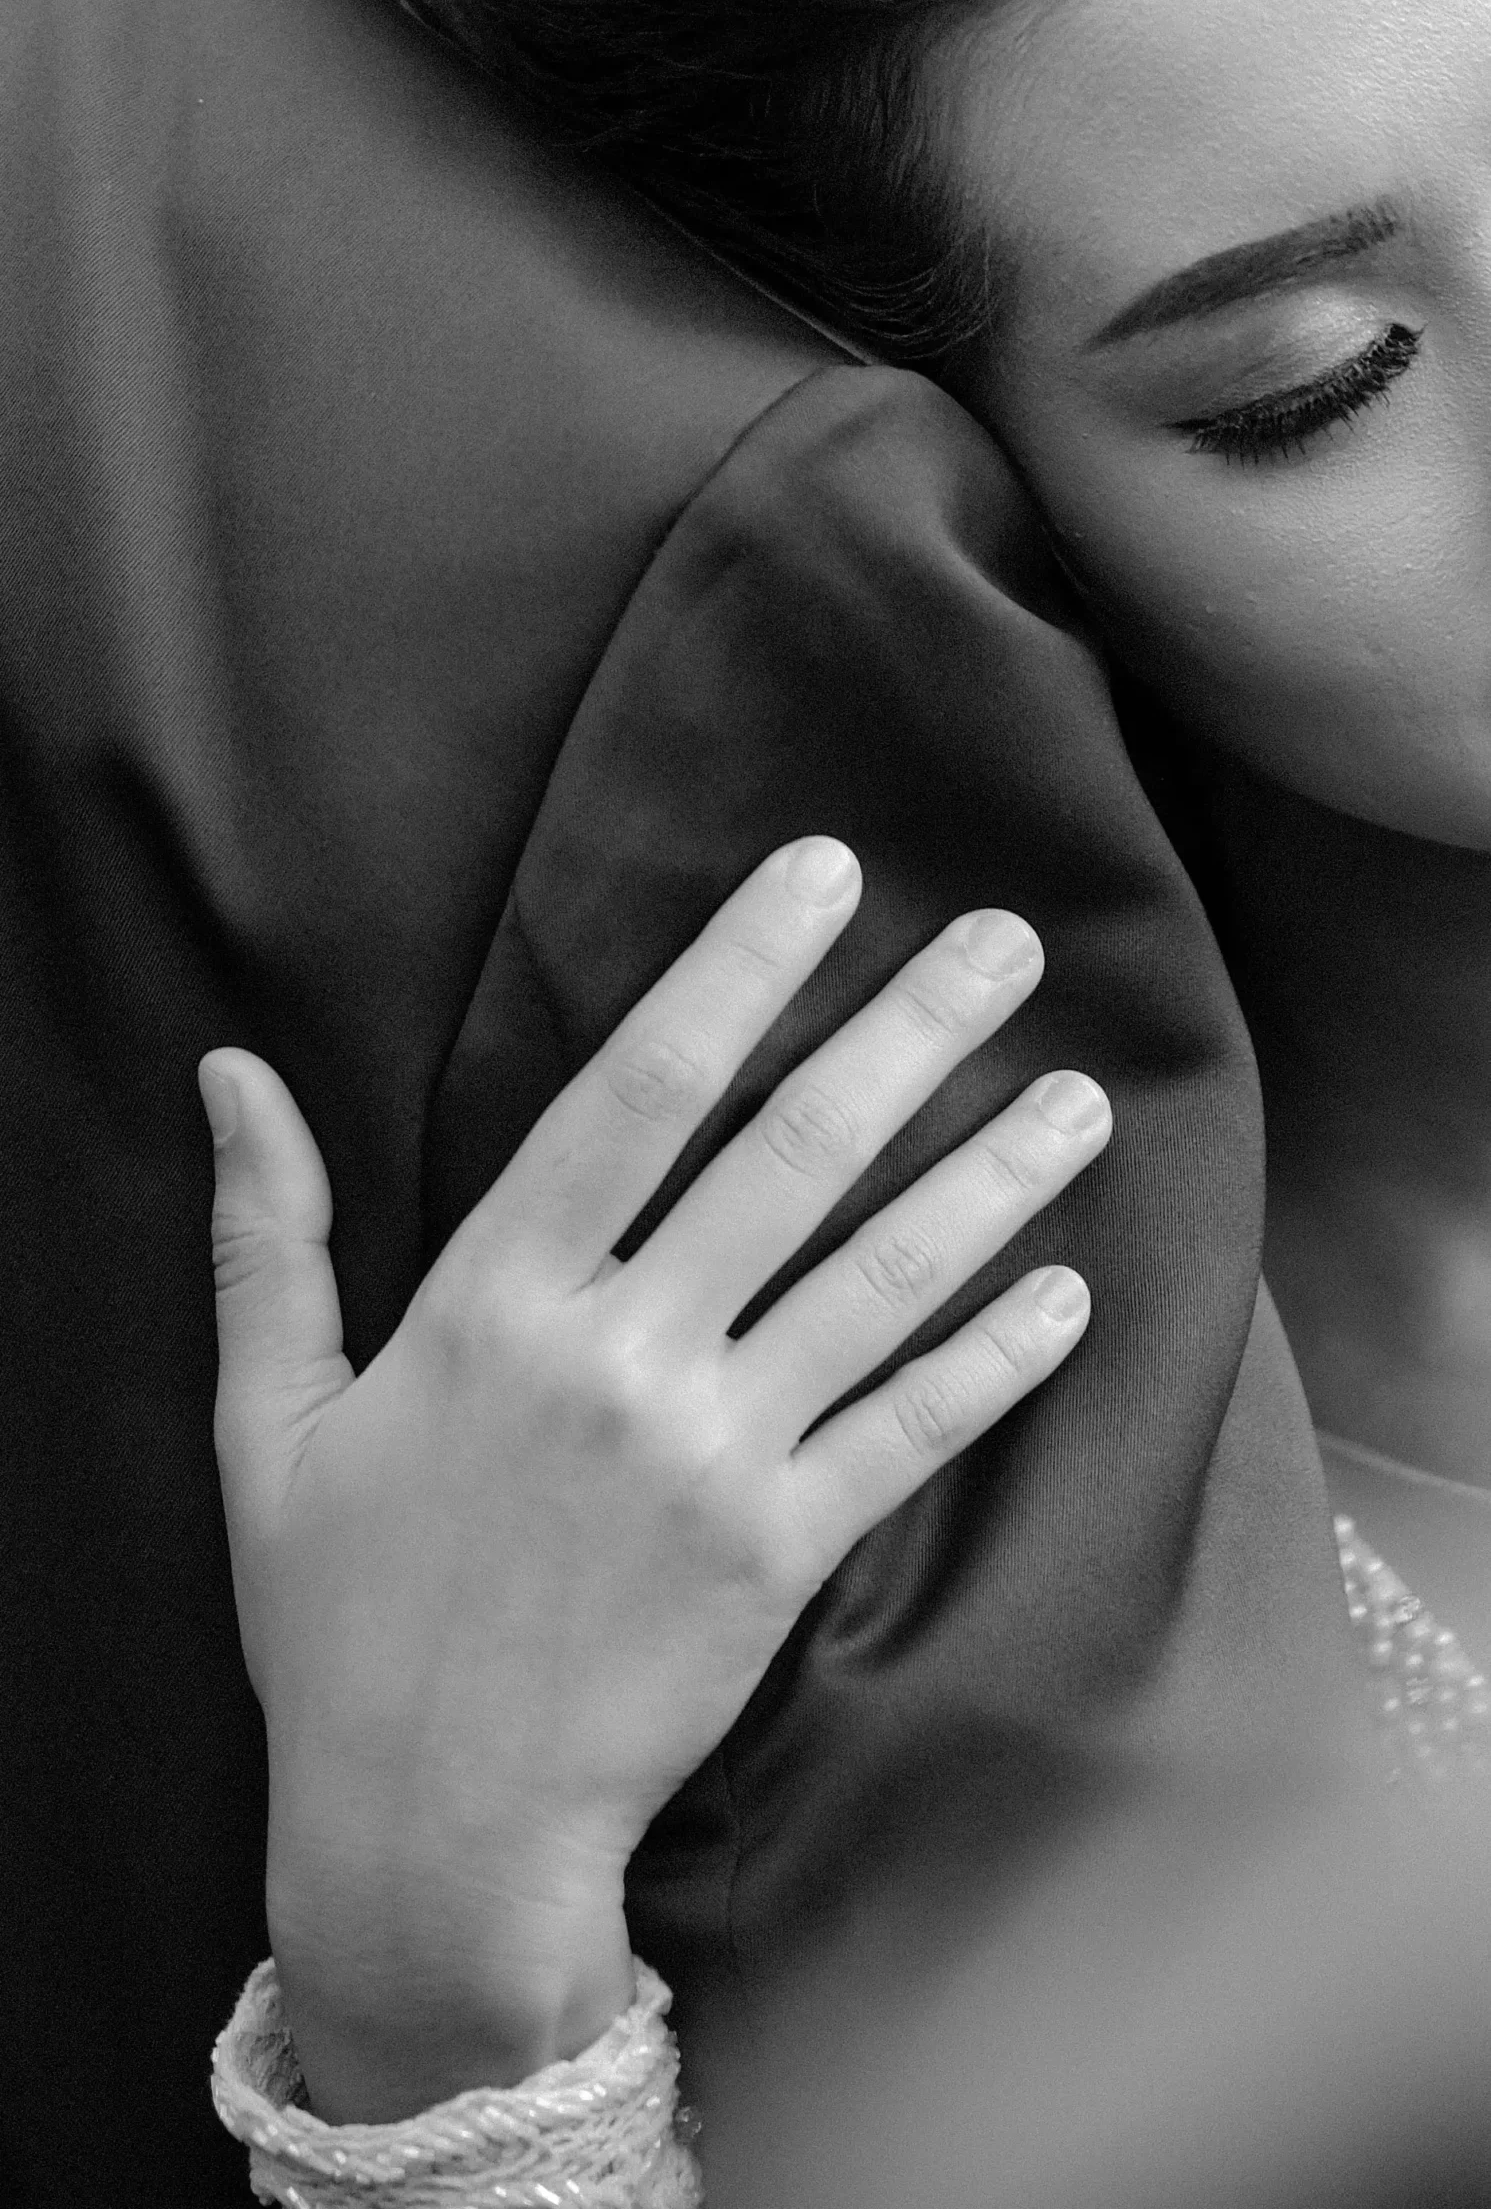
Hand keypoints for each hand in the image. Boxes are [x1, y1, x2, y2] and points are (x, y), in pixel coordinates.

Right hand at [204, 838, 1110, 2118]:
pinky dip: (994, 1361)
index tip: (823, 875)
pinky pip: (909, 1435)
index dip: (735, 969)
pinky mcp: (780, 1556)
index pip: (635, 1091)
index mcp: (494, 1300)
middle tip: (1009, 941)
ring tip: (1082, 1095)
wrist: (427, 1828)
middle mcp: (618, 1356)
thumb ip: (271, 1238)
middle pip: (789, 1158)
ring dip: (990, 1180)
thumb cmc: (341, 1619)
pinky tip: (1069, 1291)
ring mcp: (712, 1457)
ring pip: (878, 1282)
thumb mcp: (273, 1420)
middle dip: (907, 1034)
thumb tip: (229, 1072)